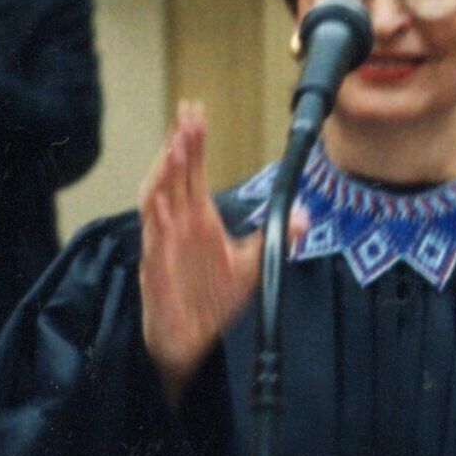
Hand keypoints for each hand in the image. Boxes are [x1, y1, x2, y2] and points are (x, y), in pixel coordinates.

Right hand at [138, 102, 263, 407]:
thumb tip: (303, 215)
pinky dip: (154, 213)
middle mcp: (179, 224)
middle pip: (174, 174)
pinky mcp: (156, 265)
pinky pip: (152, 235)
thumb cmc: (210, 301)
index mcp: (199, 219)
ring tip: (174, 146)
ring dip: (164, 171)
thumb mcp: (253, 265)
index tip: (196, 114)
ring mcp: (165, 242)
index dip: (193, 142)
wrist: (189, 342)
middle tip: (186, 113)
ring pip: (157, 197)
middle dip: (179, 143)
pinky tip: (159, 195)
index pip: (193, 171)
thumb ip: (277, 237)